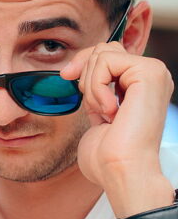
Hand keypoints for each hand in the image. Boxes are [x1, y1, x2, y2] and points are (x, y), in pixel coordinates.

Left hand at [60, 42, 172, 196]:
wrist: (120, 170)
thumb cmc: (107, 154)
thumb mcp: (96, 112)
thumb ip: (94, 89)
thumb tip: (75, 69)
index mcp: (140, 83)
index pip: (106, 53)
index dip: (82, 63)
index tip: (66, 78)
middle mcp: (150, 75)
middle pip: (103, 48)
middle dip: (85, 75)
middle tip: (94, 107)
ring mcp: (153, 72)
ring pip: (102, 54)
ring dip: (91, 87)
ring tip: (104, 112)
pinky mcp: (149, 73)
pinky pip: (106, 62)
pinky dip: (97, 87)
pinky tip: (109, 111)